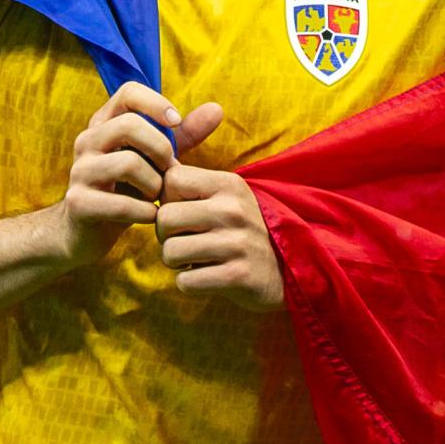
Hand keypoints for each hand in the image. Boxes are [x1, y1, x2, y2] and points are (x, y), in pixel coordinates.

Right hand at [58, 83, 224, 265]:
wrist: (86, 232)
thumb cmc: (126, 189)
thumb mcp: (154, 160)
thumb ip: (183, 136)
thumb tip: (217, 109)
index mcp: (104, 124)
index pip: (128, 92)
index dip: (157, 104)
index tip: (176, 124)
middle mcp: (87, 141)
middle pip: (129, 125)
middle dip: (161, 149)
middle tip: (170, 171)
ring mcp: (79, 171)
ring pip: (128, 164)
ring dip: (154, 184)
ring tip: (158, 197)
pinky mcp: (79, 203)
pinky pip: (122, 204)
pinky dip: (145, 212)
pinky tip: (150, 216)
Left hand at [156, 163, 284, 308]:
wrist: (287, 270)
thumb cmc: (243, 231)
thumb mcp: (228, 197)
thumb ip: (193, 182)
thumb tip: (157, 160)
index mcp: (229, 185)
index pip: (172, 180)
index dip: (167, 200)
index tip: (183, 214)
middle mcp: (233, 210)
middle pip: (165, 218)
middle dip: (165, 236)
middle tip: (183, 242)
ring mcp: (237, 244)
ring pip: (170, 252)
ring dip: (175, 262)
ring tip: (193, 260)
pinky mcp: (238, 276)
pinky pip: (186, 281)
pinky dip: (188, 283)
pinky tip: (205, 277)